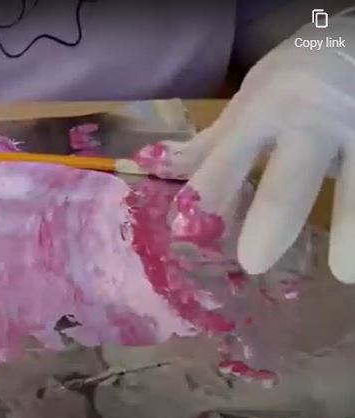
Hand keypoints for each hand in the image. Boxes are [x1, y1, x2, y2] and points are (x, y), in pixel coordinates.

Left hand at [140, 16, 354, 282]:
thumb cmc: (296, 78)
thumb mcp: (250, 101)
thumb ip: (213, 146)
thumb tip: (151, 166)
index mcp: (264, 113)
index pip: (229, 157)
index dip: (207, 192)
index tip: (185, 230)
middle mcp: (312, 122)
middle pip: (291, 177)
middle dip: (273, 219)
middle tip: (254, 262)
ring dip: (352, 228)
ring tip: (345, 271)